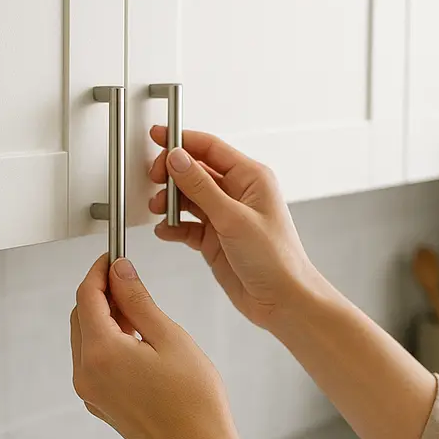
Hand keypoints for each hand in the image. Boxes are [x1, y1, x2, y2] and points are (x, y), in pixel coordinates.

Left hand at [70, 254, 241, 438]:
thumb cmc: (194, 400)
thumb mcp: (170, 338)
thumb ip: (138, 300)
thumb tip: (119, 272)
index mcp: (101, 353)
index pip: (86, 296)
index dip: (98, 271)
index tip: (113, 257)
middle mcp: (86, 374)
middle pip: (80, 317)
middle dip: (101, 294)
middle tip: (131, 282)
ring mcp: (91, 393)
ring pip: (85, 339)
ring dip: (105, 319)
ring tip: (141, 315)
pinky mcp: (100, 405)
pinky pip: (93, 363)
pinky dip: (108, 343)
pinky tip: (138, 343)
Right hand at [148, 127, 328, 332]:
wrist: (283, 300)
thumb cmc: (277, 259)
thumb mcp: (234, 218)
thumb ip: (201, 187)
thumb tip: (178, 159)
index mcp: (251, 177)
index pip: (210, 148)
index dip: (182, 141)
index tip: (158, 137)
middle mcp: (237, 193)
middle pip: (195, 170)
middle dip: (172, 174)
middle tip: (155, 179)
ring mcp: (224, 216)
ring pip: (188, 197)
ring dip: (170, 201)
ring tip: (159, 209)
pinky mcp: (214, 238)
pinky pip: (187, 225)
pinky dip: (173, 226)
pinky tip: (166, 231)